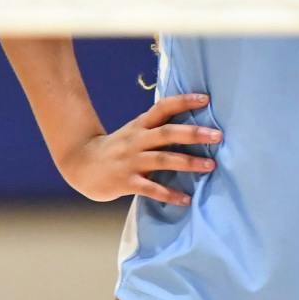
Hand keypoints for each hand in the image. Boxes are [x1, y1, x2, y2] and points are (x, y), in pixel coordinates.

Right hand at [56, 92, 220, 206]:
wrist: (80, 165)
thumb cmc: (116, 149)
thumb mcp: (133, 132)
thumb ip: (156, 128)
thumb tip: (191, 126)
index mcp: (140, 126)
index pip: (163, 108)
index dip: (183, 101)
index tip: (205, 99)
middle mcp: (137, 140)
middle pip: (167, 133)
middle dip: (193, 133)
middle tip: (218, 135)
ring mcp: (131, 161)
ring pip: (163, 159)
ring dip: (188, 162)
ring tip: (210, 166)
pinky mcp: (126, 182)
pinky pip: (151, 188)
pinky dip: (169, 195)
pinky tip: (186, 200)